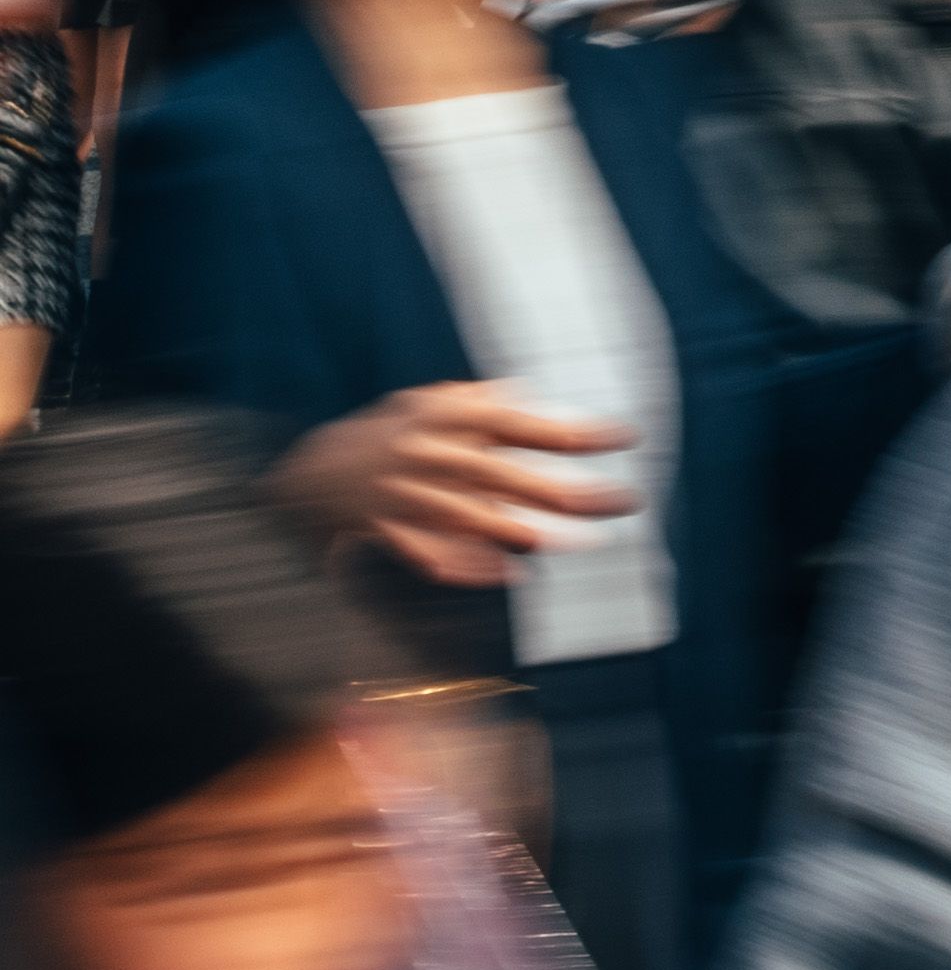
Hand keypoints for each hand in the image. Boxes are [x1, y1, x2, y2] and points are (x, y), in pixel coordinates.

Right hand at [282, 382, 635, 584]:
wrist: (303, 478)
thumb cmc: (382, 435)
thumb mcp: (426, 404)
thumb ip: (479, 402)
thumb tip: (533, 396)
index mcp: (444, 415)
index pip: (523, 422)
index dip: (577, 431)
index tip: (628, 438)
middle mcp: (427, 453)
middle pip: (509, 476)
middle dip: (571, 492)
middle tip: (627, 502)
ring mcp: (403, 495)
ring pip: (474, 519)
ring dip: (530, 532)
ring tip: (581, 542)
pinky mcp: (383, 531)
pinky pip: (429, 555)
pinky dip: (469, 566)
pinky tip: (512, 573)